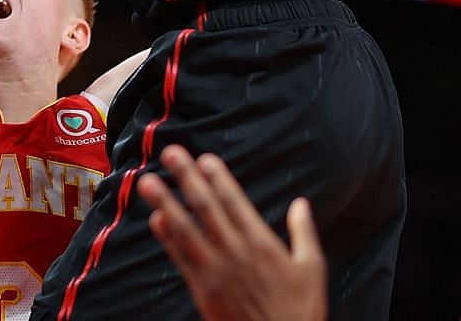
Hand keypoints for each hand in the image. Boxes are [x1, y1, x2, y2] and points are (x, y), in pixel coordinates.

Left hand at [138, 147, 325, 320]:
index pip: (235, 202)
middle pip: (206, 208)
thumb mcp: (312, 268)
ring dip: (166, 202)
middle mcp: (236, 252)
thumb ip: (304, 232)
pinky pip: (180, 259)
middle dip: (186, 178)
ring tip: (148, 181)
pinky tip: (156, 219)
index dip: (218, 178)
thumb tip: (301, 203)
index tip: (204, 157)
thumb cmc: (299, 310)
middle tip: (170, 153)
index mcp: (262, 243)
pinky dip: (167, 238)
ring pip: (186, 229)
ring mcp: (216, 271)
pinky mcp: (202, 290)